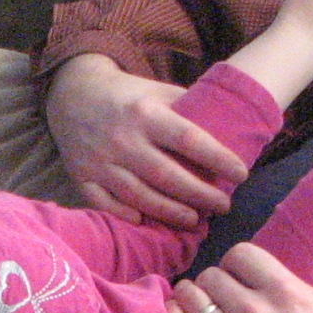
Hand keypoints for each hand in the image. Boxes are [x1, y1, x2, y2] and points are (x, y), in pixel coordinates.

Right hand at [44, 53, 247, 228]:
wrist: (71, 94)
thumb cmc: (126, 96)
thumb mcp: (157, 91)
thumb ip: (187, 109)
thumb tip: (228, 127)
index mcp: (146, 113)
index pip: (189, 139)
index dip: (218, 159)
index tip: (241, 174)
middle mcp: (122, 139)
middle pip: (167, 176)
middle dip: (200, 195)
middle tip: (224, 206)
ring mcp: (99, 161)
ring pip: (139, 195)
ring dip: (170, 212)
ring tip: (195, 220)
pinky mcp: (81, 176)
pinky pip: (105, 204)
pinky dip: (126, 215)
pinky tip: (147, 222)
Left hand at [171, 245, 312, 312]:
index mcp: (285, 293)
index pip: (240, 254)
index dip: (237, 261)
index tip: (241, 272)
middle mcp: (253, 312)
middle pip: (212, 275)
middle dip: (217, 281)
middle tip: (223, 294)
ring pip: (190, 297)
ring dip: (193, 297)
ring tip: (200, 304)